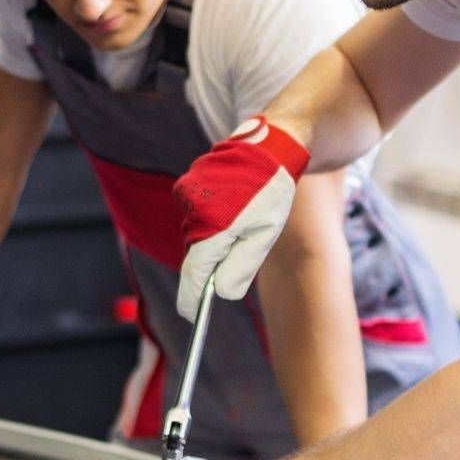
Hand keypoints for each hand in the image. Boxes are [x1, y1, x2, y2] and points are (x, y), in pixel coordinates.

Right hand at [174, 117, 309, 317]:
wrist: (270, 145)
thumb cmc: (272, 191)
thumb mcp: (264, 234)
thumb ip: (240, 266)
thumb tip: (220, 292)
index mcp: (213, 225)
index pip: (195, 273)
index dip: (191, 297)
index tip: (190, 314)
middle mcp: (192, 208)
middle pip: (197, 251)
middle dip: (214, 257)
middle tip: (243, 241)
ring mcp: (187, 192)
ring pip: (196, 230)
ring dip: (215, 232)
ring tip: (243, 214)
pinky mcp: (188, 181)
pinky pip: (196, 210)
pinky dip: (211, 214)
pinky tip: (234, 201)